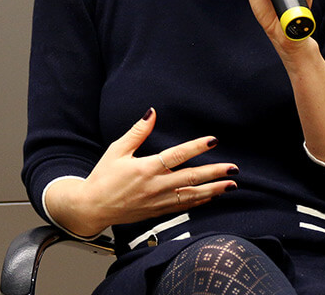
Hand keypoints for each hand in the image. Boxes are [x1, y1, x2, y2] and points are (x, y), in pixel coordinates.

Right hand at [44, 108, 238, 236]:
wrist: (91, 208)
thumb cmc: (102, 178)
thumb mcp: (116, 150)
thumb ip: (137, 132)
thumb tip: (152, 112)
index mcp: (146, 168)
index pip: (177, 155)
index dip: (197, 147)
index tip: (213, 140)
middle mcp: (155, 186)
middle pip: (191, 178)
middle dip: (215, 173)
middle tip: (233, 169)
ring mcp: (157, 201)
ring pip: (191, 195)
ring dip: (213, 190)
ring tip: (231, 185)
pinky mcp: (157, 211)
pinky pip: (183, 207)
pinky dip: (199, 202)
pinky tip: (212, 196)